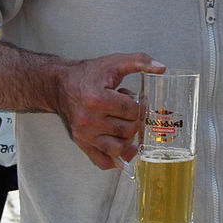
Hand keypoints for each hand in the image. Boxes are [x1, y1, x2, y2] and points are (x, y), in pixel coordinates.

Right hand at [53, 53, 164, 169]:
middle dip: (135, 120)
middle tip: (131, 112)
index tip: (139, 100)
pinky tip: (122, 146)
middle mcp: (88, 120)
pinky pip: (102, 161)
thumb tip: (161, 67)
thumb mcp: (115, 61)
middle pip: (127, 130)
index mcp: (97, 99)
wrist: (61, 85)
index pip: (131, 111)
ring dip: (128, 138)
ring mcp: (84, 134)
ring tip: (125, 125)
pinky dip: (115, 159)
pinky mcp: (81, 143)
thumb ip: (140, 60)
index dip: (140, 105)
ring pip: (118, 148)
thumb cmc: (89, 74)